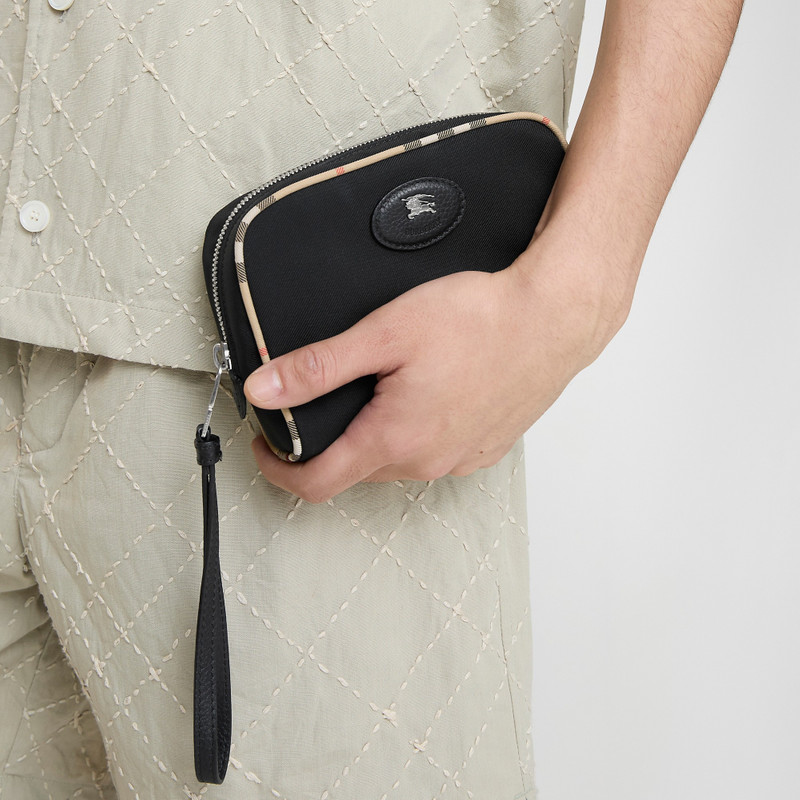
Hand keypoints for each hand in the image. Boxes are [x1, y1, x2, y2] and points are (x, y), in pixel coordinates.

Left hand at [244, 233, 629, 502]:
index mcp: (395, 439)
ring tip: (377, 392)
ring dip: (373, 439)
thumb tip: (263, 390)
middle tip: (321, 402)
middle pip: (356, 471)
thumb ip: (318, 367)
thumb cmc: (478, 320)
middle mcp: (427, 461)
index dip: (279, 470)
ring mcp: (460, 459)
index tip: (266, 445)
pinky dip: (413, 436)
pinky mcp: (485, 449)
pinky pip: (433, 455)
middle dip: (328, 446)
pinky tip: (424, 397)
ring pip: (396, 463)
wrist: (554, 319)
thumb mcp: (385, 334)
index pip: (317, 483)